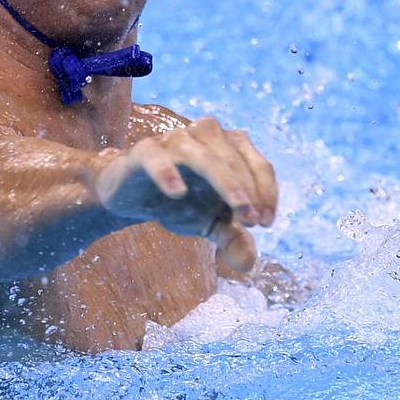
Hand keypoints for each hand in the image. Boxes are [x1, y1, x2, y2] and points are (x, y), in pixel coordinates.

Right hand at [91, 118, 276, 272]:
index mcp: (231, 147)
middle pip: (235, 160)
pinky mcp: (145, 151)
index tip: (266, 224)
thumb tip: (249, 264)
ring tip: (237, 212)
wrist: (132, 196)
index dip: (266, 193)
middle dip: (248, 192)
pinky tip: (177, 192)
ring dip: (226, 183)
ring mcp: (176, 140)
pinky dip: (167, 172)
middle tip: (252, 222)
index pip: (258, 165)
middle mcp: (207, 135)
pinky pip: (157, 157)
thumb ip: (232, 238)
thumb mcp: (210, 224)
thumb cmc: (182, 203)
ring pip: (205, 157)